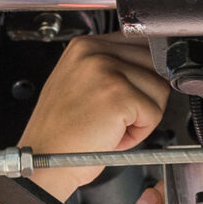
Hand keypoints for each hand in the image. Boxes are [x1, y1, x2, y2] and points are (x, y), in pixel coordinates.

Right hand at [18, 37, 169, 198]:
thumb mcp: (79, 84)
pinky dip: (139, 133)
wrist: (43, 159)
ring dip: (143, 116)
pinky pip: (154, 113)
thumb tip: (148, 65)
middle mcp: (95, 53)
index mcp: (84, 46)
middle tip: (116, 116)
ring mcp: (107, 72)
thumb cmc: (61, 132)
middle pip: (154, 64)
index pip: (139, 44)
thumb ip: (109, 67)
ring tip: (112, 126)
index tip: (129, 93)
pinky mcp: (119, 96)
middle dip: (144, 95)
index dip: (142, 74)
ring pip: (159, 88)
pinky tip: (113, 136)